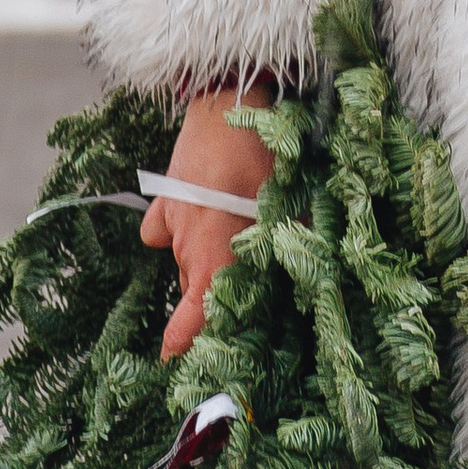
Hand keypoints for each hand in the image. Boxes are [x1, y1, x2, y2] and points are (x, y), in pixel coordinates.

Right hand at [143, 88, 270, 358]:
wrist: (229, 101)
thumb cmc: (265, 157)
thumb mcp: (285, 206)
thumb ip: (284, 246)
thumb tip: (304, 273)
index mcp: (215, 259)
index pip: (189, 323)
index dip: (182, 348)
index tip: (177, 367)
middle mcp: (187, 248)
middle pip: (196, 287)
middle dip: (214, 286)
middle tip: (243, 268)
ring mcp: (171, 223)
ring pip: (184, 257)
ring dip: (202, 252)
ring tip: (233, 223)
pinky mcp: (162, 198)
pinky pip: (164, 228)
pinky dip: (178, 226)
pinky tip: (200, 207)